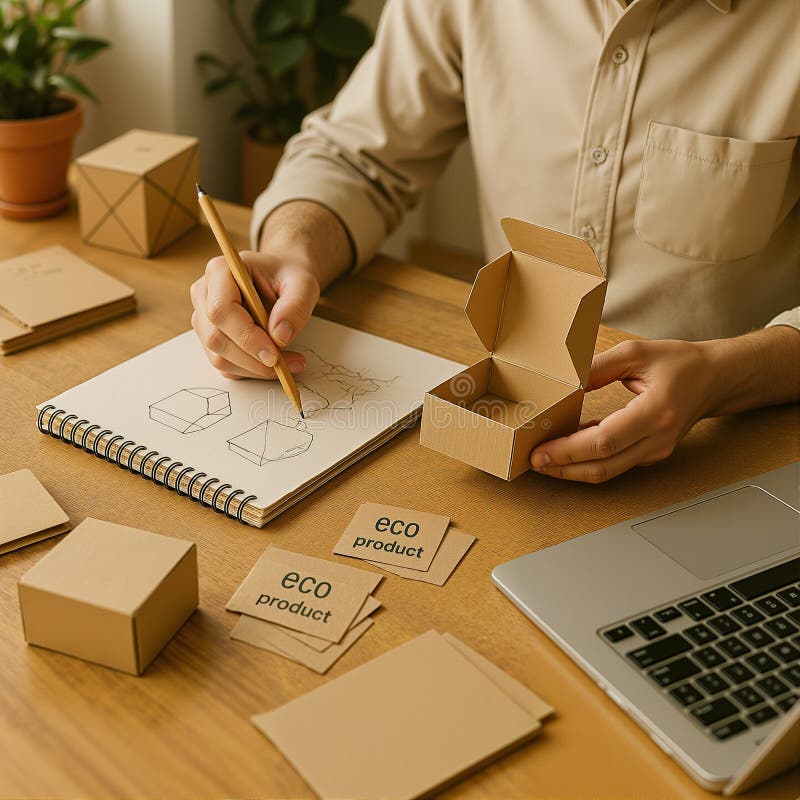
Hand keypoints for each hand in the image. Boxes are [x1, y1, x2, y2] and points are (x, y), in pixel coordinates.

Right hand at [190, 250, 319, 379]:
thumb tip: (280, 337)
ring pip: (218, 357)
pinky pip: (225, 364)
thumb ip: (295, 306)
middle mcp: (204, 294)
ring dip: (254, 369)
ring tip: (289, 364)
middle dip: (252, 359)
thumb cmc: (289, 275)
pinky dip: (251, 370)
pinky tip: (276, 365)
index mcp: (220, 270)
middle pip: (215, 338)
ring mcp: (204, 318)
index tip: (274, 355)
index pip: (221, 310)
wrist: (283, 276)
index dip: (246, 337)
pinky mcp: (212, 337)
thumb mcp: (303, 283)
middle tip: (288, 365)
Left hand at [529, 339, 720, 482]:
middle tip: (534, 461)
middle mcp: (657, 439)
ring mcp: (656, 451)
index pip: (605, 442)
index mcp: (655, 413)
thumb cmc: (681, 363)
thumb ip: (598, 367)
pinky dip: (589, 461)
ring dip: (573, 469)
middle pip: (603, 466)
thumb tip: (564, 382)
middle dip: (564, 467)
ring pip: (608, 471)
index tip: (542, 450)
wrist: (717, 378)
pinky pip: (615, 463)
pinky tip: (568, 450)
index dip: (569, 451)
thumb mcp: (636, 353)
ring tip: (545, 459)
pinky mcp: (651, 454)